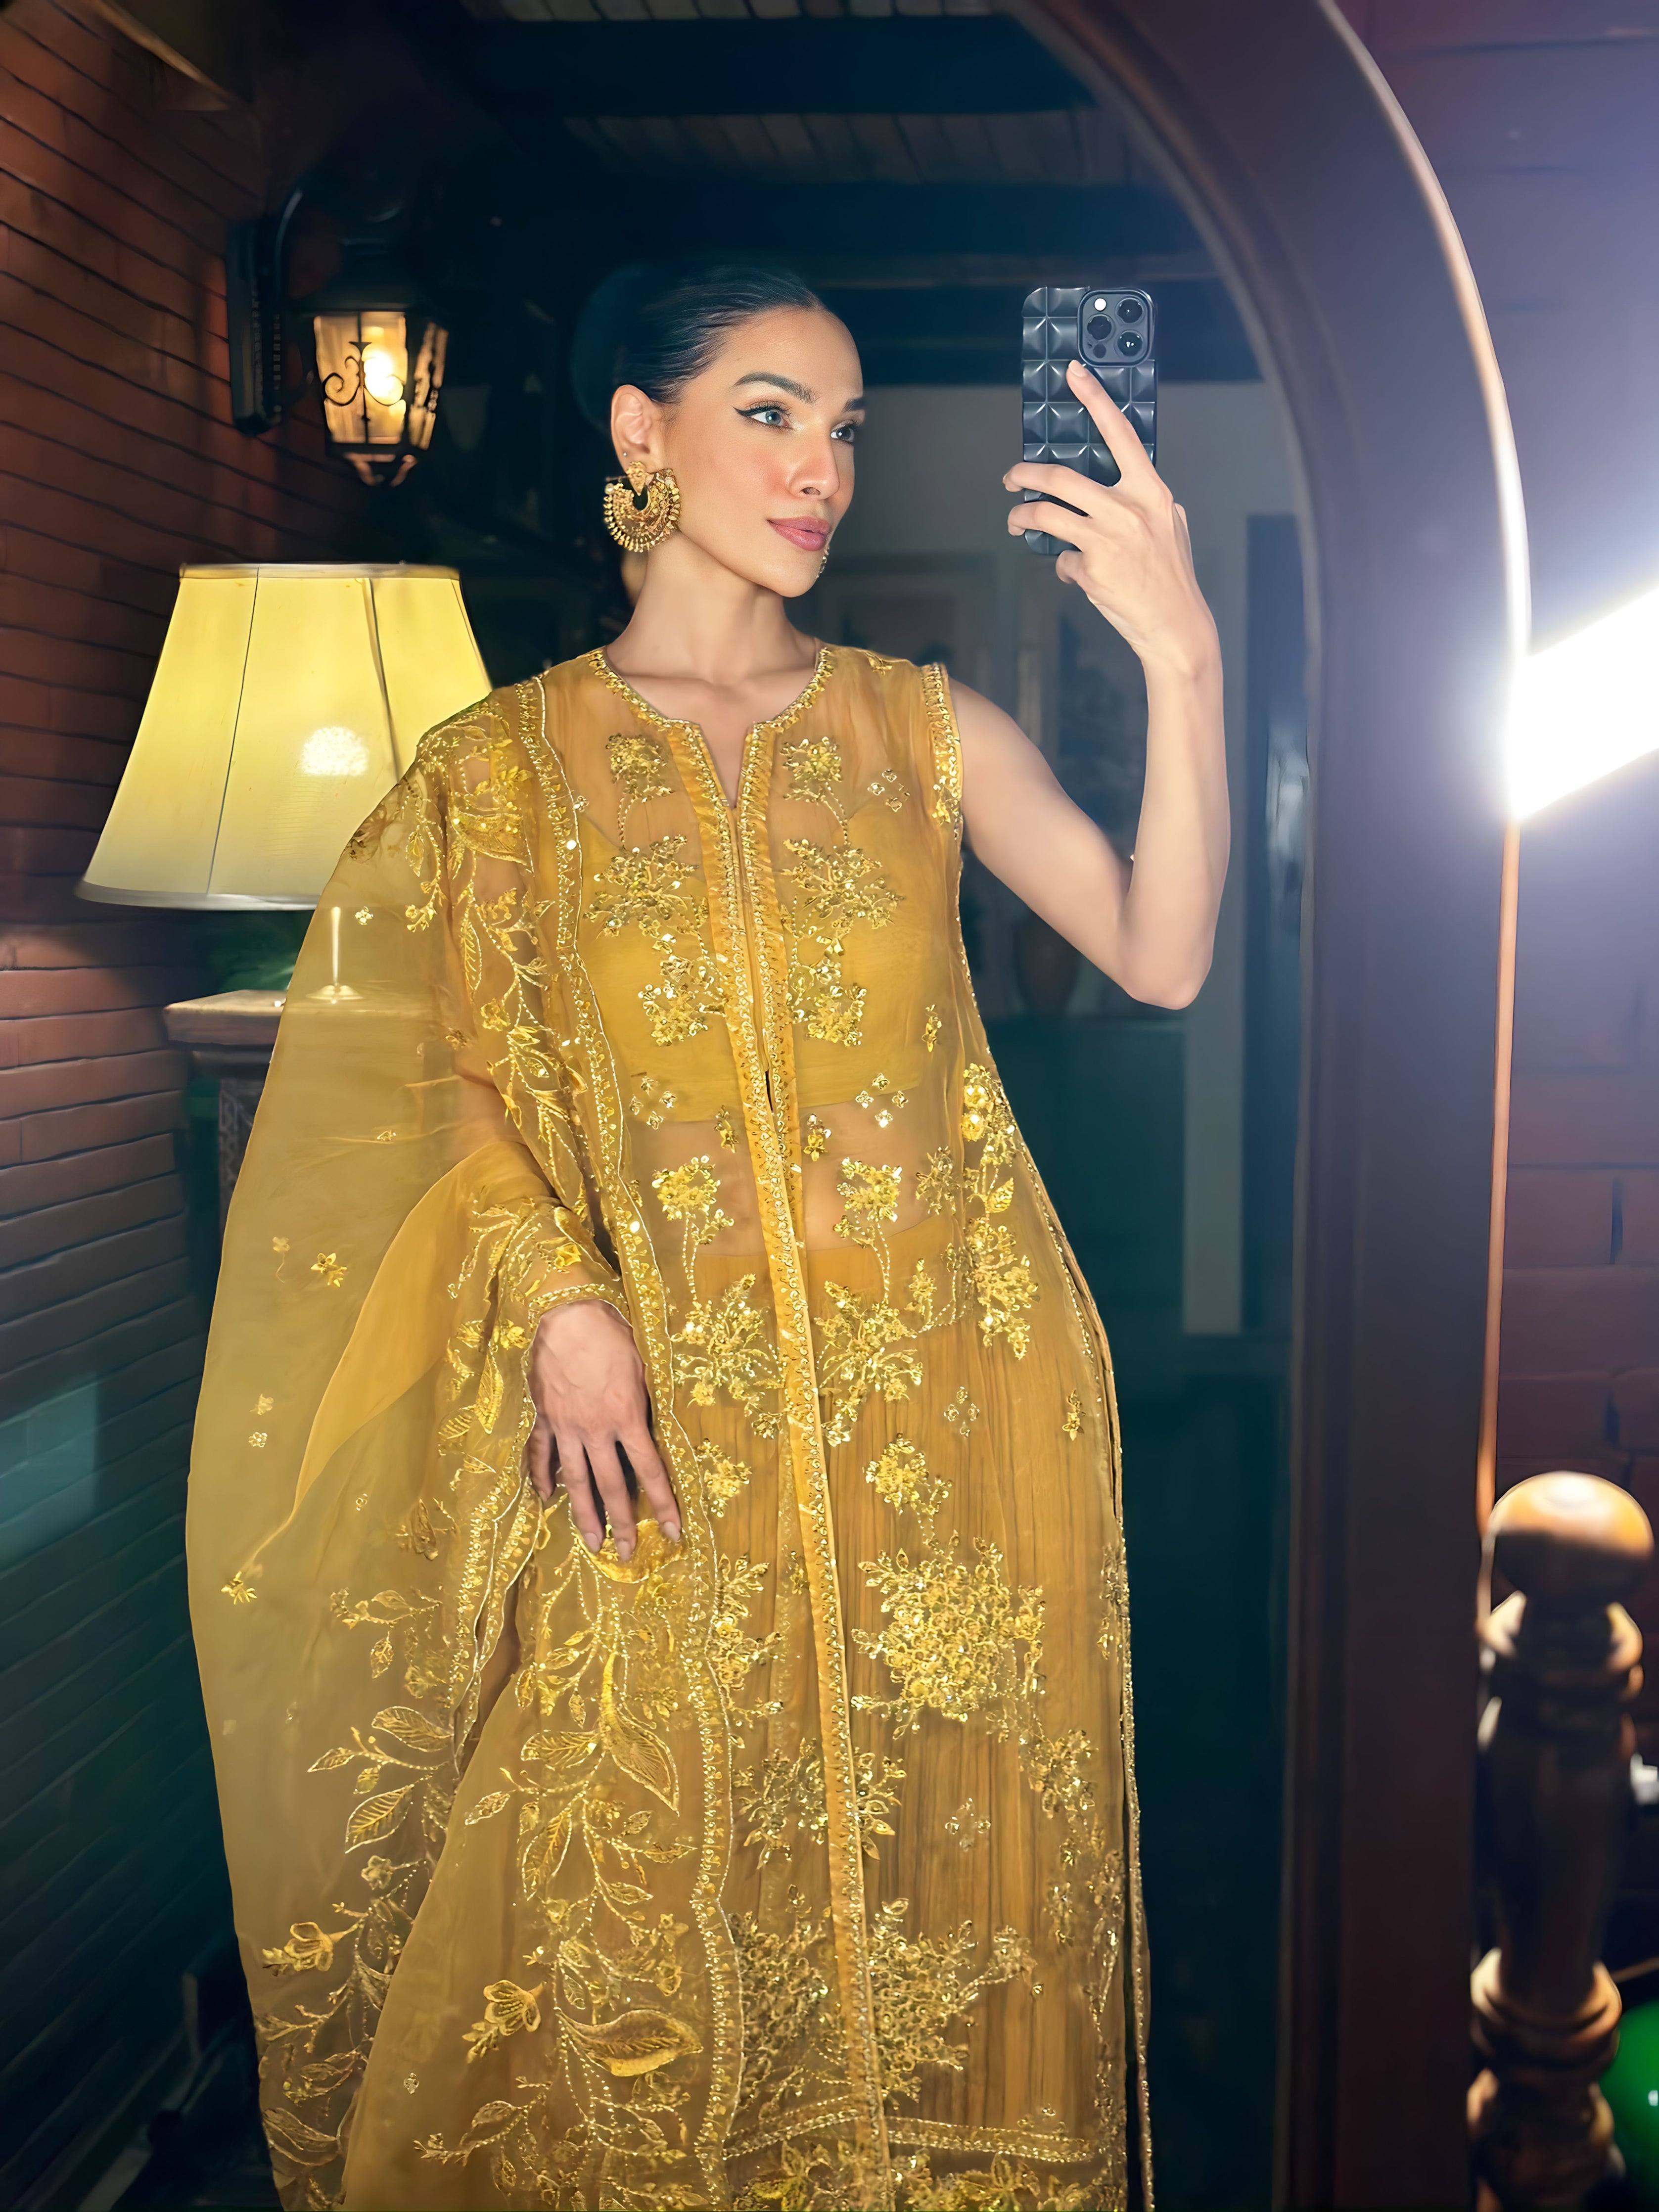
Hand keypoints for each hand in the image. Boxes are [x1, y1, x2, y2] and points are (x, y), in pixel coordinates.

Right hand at [526, 1301, 679, 1559]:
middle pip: (611, 1485)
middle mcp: (595, 1429)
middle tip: (627, 1554)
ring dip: (583, 1514)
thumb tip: (655, 1427)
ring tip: (591, 1544)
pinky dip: (541, 1475)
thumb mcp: (643, 1365)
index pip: (651, 1470)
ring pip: (574, 1480)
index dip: (664, 1504)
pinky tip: (546, 1496)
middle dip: (622, 1523)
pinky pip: (541, 1453)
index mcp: (626, 1417)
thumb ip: (647, 1401)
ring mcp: (565, 1426)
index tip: (673, 1532)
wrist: (566, 1314)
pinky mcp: (543, 1416)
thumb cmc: (612, 1333)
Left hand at [1004, 358, 1217, 678]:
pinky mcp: (1089, 570)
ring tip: (1017, 522)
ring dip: (1022, 517)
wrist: (1175, 624)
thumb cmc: (1172, 574)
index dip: (1094, 399)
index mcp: (1150, 491)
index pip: (1119, 433)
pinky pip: (1062, 559)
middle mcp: (1127, 509)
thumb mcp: (1171, 524)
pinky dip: (1064, 566)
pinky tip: (1077, 574)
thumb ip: (1143, 500)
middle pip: (1060, 477)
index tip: (1073, 373)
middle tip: (1012, 478)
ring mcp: (1106, 539)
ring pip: (1045, 516)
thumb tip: (1115, 488)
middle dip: (1025, 474)